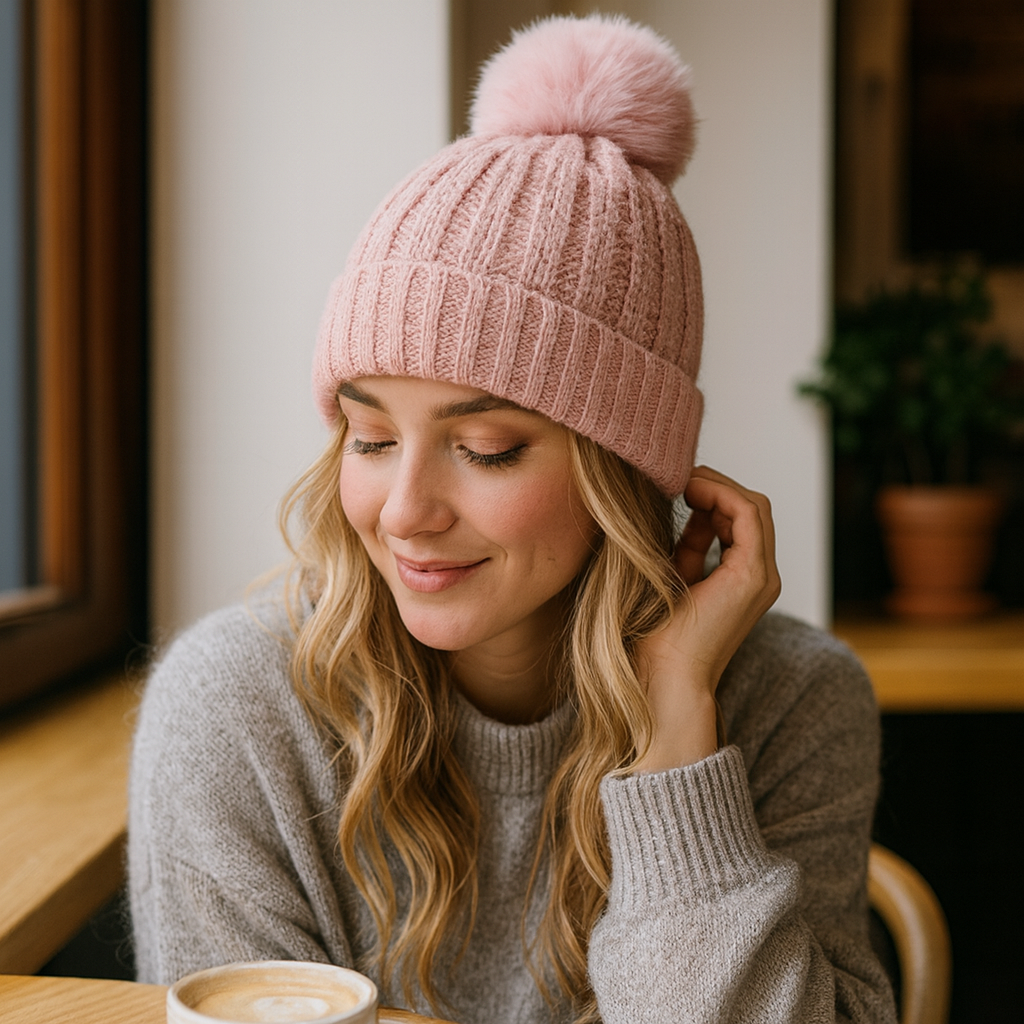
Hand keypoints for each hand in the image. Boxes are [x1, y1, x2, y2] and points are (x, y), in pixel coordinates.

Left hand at [632, 466, 780, 772]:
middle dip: (716, 486)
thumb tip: (684, 510)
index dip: (711, 495)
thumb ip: (687, 546)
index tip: (675, 486)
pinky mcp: (752, 574)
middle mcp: (760, 576)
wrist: (663, 676)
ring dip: (717, 486)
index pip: (740, 519)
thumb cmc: (658, 634)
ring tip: (681, 482)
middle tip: (678, 477)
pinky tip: (689, 492)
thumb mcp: (674, 577)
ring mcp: (761, 576)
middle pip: (751, 508)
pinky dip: (720, 494)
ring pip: (753, 506)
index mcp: (744, 579)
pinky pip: (747, 513)